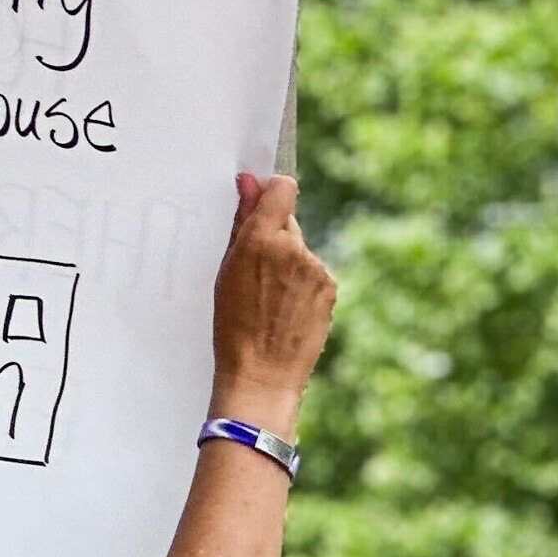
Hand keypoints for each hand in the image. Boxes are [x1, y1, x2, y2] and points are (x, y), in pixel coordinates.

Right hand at [209, 173, 334, 433]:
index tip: (263, 205)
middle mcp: (294, 248)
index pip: (282, 188)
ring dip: (289, 264)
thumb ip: (242, 221)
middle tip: (256, 272)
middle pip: (289, 222)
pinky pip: (314, 274)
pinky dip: (303, 285)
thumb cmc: (234, 326)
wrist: (262, 374)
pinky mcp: (330, 287)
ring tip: (271, 300)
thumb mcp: (227, 269)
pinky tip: (287, 310)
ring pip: (301, 251)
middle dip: (275, 237)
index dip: (273, 194)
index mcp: (261, 238)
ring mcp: (316, 268)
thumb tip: (249, 183)